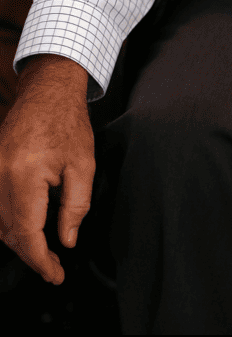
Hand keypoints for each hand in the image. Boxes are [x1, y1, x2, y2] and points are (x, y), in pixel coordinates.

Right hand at [0, 55, 93, 284]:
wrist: (46, 94)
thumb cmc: (68, 125)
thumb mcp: (83, 166)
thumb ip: (75, 207)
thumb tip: (66, 240)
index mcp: (23, 177)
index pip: (27, 233)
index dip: (40, 260)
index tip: (55, 275)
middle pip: (8, 232)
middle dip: (30, 255)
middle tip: (53, 269)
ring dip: (18, 241)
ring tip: (43, 253)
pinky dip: (8, 223)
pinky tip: (26, 230)